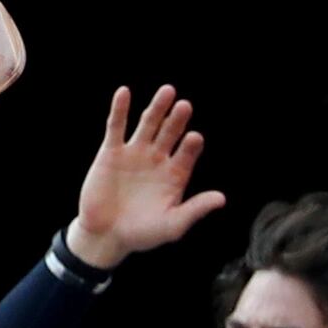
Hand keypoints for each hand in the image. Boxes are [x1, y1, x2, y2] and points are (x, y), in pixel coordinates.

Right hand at [63, 84, 226, 270]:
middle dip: (177, 120)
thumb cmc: (143, 234)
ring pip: (147, 125)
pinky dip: (120, 110)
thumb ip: (195, 210)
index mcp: (175, 175)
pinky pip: (116, 127)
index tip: (194, 138)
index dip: (191, 146)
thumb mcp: (172, 225)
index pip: (187, 153)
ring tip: (167, 92)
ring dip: (156, 108)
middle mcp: (157, 159)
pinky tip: (124, 93)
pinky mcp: (111, 152)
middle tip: (185, 106)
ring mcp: (134, 153)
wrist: (106, 235)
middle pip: (170, 133)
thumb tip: (222, 198)